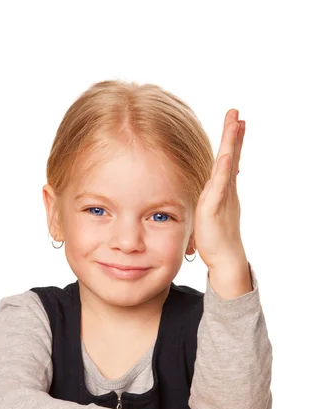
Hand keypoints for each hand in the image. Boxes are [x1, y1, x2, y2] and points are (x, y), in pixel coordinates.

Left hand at [191, 109, 246, 269]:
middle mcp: (226, 189)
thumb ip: (212, 197)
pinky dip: (224, 170)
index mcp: (222, 189)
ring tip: (235, 123)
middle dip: (233, 134)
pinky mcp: (215, 207)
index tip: (236, 122)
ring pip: (227, 165)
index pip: (228, 160)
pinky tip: (227, 156)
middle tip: (236, 112)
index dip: (232, 141)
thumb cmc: (215, 238)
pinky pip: (220, 186)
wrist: (224, 257)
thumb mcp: (211, 211)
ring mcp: (222, 197)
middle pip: (231, 156)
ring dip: (231, 143)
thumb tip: (212, 188)